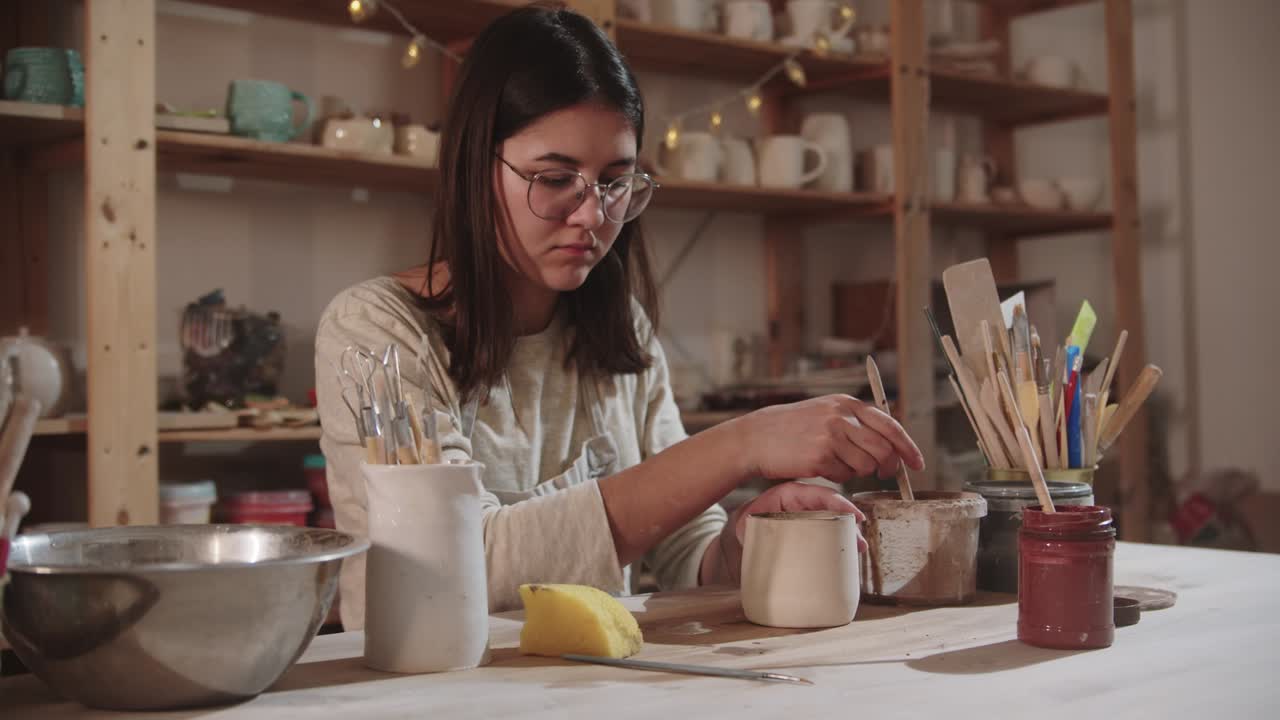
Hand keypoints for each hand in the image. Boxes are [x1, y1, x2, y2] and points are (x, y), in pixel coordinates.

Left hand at [715, 481, 866, 584]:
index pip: (821, 495)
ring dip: (847, 534)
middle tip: (860, 542)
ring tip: (858, 549)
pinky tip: (847, 552)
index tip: (855, 516)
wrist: (744, 526)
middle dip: (849, 525)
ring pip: (833, 522)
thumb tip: (767, 542)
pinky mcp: (810, 529)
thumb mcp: (750, 522)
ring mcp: (809, 515)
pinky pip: (828, 532)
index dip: (841, 504)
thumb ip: (759, 527)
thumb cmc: (748, 521)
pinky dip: (838, 541)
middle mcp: (804, 503)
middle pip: (832, 509)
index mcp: (791, 494)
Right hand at [734, 394, 924, 483]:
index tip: (917, 463)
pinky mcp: (820, 456)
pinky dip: (838, 476)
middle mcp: (841, 417)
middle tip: (885, 475)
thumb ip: (854, 422)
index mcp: (846, 404)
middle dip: (889, 467)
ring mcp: (831, 436)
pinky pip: (844, 476)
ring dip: (859, 472)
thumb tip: (889, 444)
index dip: (908, 446)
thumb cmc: (792, 429)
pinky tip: (821, 467)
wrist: (757, 437)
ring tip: (839, 465)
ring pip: (867, 466)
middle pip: (884, 449)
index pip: (890, 425)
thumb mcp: (825, 412)